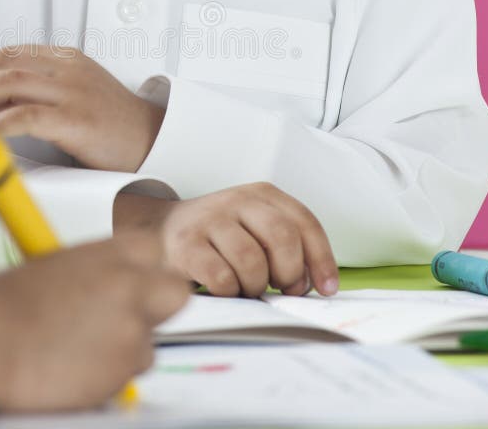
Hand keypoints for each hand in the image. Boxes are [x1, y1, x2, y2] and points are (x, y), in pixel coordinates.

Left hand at [0, 45, 164, 172]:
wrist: (152, 140)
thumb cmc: (113, 122)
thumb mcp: (79, 91)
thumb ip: (42, 89)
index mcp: (68, 59)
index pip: (13, 52)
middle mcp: (69, 70)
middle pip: (6, 62)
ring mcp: (73, 93)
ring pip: (11, 82)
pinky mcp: (76, 120)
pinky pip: (26, 116)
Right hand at [0, 236, 188, 413]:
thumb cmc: (6, 306)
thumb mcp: (57, 266)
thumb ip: (97, 270)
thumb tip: (114, 280)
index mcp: (110, 253)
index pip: (156, 250)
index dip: (145, 269)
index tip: (133, 282)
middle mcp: (129, 286)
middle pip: (176, 293)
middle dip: (158, 307)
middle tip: (130, 317)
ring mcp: (129, 329)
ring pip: (150, 343)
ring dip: (126, 348)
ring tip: (81, 349)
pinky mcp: (121, 371)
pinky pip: (128, 375)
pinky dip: (109, 375)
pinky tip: (74, 368)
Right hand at [113, 183, 338, 298]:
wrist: (161, 230)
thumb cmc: (219, 237)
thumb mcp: (255, 226)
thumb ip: (286, 245)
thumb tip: (315, 284)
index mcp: (262, 194)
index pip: (304, 222)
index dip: (321, 258)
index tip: (325, 289)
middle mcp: (237, 200)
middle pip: (282, 237)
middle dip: (289, 273)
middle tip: (281, 289)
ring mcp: (210, 219)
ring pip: (252, 261)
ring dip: (256, 286)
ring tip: (247, 288)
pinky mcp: (186, 244)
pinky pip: (222, 277)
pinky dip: (230, 292)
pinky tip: (224, 289)